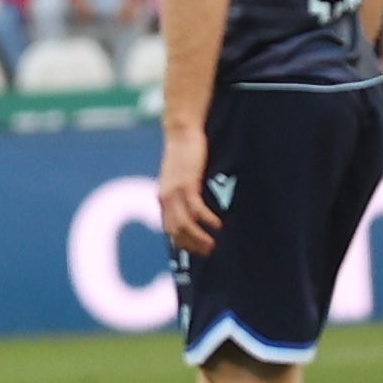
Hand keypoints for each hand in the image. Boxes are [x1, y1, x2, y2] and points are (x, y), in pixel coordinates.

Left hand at [158, 125, 219, 256]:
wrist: (181, 131)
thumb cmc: (184, 152)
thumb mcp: (180, 176)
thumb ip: (183, 192)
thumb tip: (194, 206)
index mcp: (163, 198)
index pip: (169, 229)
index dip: (182, 243)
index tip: (198, 250)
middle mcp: (166, 198)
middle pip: (175, 232)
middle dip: (192, 245)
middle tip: (209, 252)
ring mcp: (175, 192)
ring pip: (184, 225)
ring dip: (199, 238)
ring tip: (214, 244)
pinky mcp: (187, 184)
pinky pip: (196, 210)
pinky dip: (207, 220)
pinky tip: (219, 225)